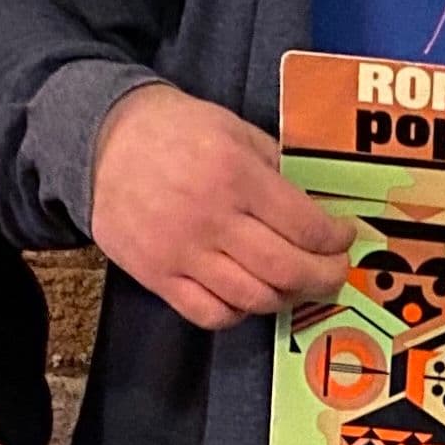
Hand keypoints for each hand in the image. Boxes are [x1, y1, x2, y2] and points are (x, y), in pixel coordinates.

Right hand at [90, 83, 353, 330]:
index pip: (304, 224)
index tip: (343, 238)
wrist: (100, 141)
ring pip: (254, 299)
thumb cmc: (174, 131)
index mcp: (234, 174)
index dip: (334, 239)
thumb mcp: (232, 129)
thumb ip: (275, 167)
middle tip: (334, 273)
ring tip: (293, 284)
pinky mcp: (159, 277)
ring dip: (285, 297)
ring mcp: (183, 253)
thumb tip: (317, 206)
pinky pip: (212, 315)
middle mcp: (212, 218)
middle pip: (286, 269)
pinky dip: (240, 313)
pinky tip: (248, 296)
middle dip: (323, 277)